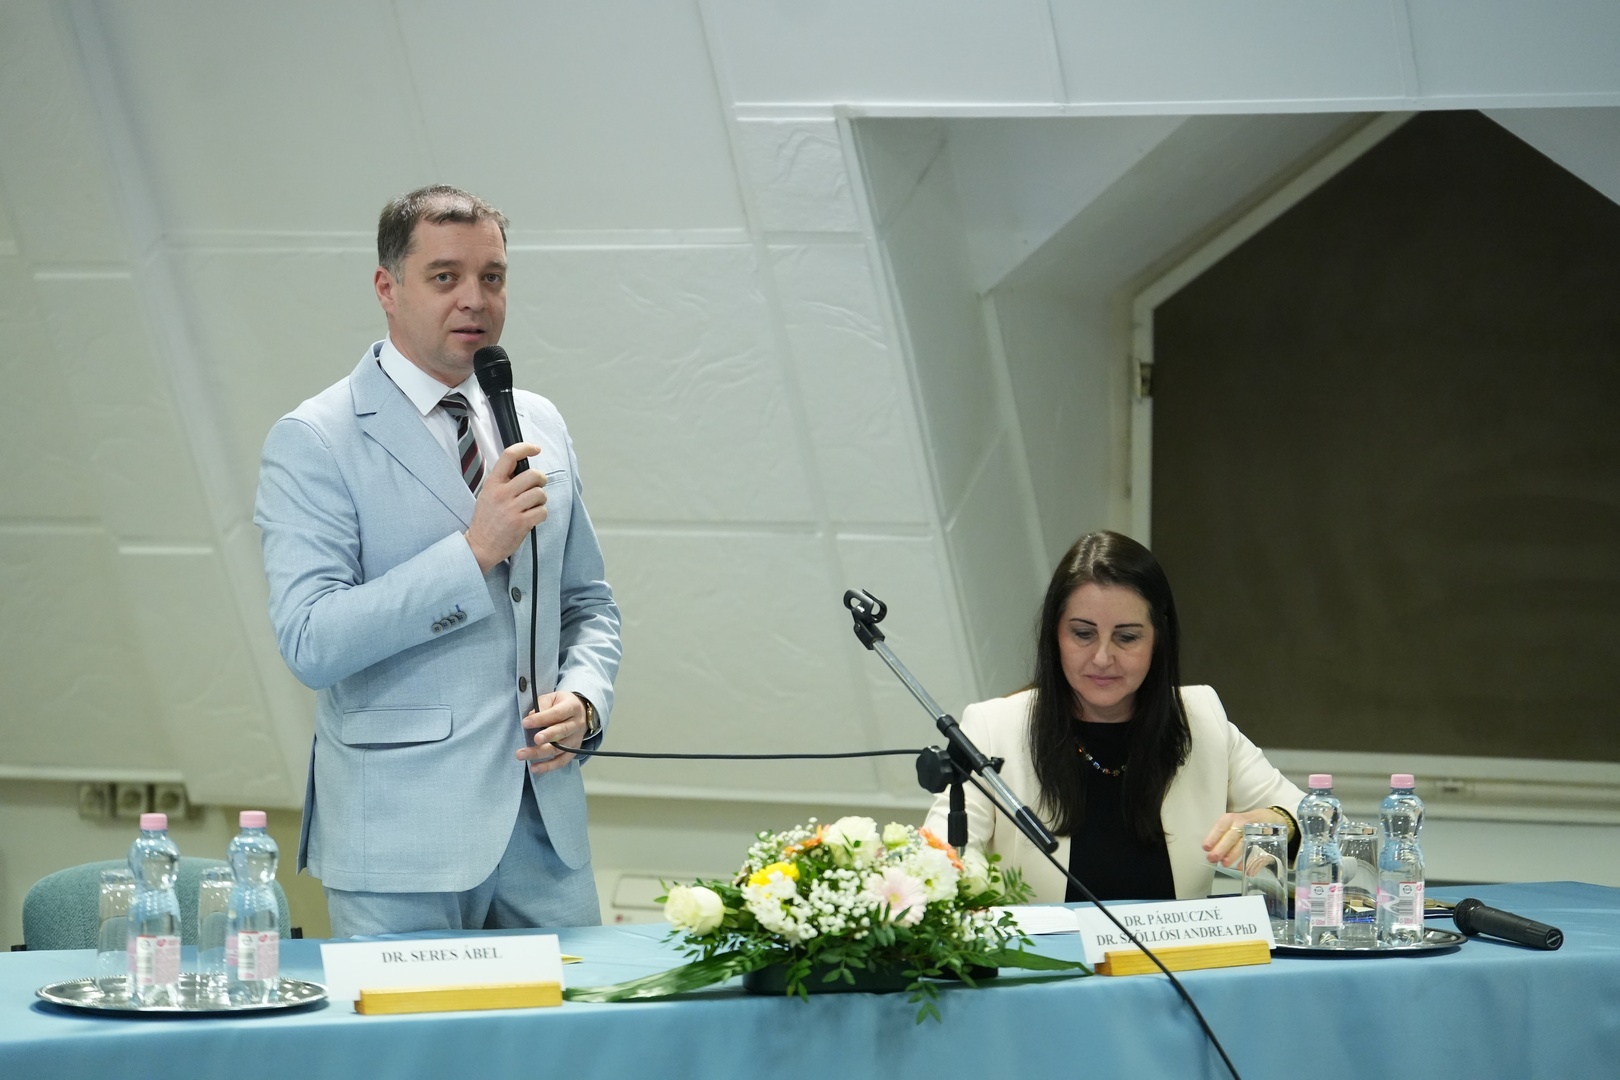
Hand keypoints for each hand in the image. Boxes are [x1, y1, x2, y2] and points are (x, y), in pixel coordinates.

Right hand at [465, 443, 545, 571]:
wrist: (480, 546)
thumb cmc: (486, 520)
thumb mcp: (487, 494)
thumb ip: (503, 481)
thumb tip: (523, 469)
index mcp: (492, 483)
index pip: (509, 456)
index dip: (525, 448)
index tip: (535, 449)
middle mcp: (502, 493)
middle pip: (533, 475)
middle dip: (541, 480)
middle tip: (537, 486)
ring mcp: (512, 509)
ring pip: (540, 494)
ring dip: (541, 500)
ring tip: (532, 506)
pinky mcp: (521, 523)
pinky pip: (542, 511)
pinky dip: (541, 514)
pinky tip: (532, 518)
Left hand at [518, 690, 585, 774]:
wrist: (580, 712)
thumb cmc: (561, 704)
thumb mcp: (552, 698)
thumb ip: (542, 705)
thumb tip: (531, 716)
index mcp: (572, 707)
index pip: (557, 713)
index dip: (541, 718)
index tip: (526, 722)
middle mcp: (577, 724)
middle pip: (562, 731)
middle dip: (548, 736)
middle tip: (534, 739)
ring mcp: (576, 739)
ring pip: (559, 748)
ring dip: (540, 753)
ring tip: (522, 755)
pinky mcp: (573, 751)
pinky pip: (561, 761)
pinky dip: (548, 766)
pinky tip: (535, 768)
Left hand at [1201, 809, 1286, 867]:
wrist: (1268, 818)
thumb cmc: (1243, 824)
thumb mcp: (1231, 824)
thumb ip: (1222, 836)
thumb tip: (1209, 850)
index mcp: (1231, 819)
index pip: (1220, 827)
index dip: (1213, 837)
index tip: (1206, 847)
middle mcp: (1242, 823)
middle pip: (1231, 836)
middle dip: (1221, 848)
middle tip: (1213, 858)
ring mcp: (1253, 831)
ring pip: (1242, 843)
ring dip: (1233, 854)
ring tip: (1225, 863)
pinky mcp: (1263, 840)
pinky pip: (1255, 851)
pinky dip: (1248, 860)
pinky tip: (1241, 867)